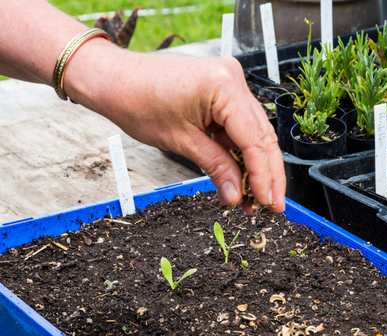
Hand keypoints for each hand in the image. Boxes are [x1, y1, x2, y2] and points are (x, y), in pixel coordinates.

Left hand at [65, 44, 285, 213]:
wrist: (113, 79)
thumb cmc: (137, 101)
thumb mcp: (181, 142)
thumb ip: (216, 167)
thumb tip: (236, 195)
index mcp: (224, 86)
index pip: (254, 140)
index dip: (262, 176)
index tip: (267, 202)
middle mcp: (233, 79)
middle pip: (261, 136)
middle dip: (266, 174)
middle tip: (271, 205)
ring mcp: (229, 82)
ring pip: (253, 133)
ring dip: (253, 167)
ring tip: (252, 198)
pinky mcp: (222, 90)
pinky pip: (237, 126)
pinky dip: (237, 152)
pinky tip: (238, 177)